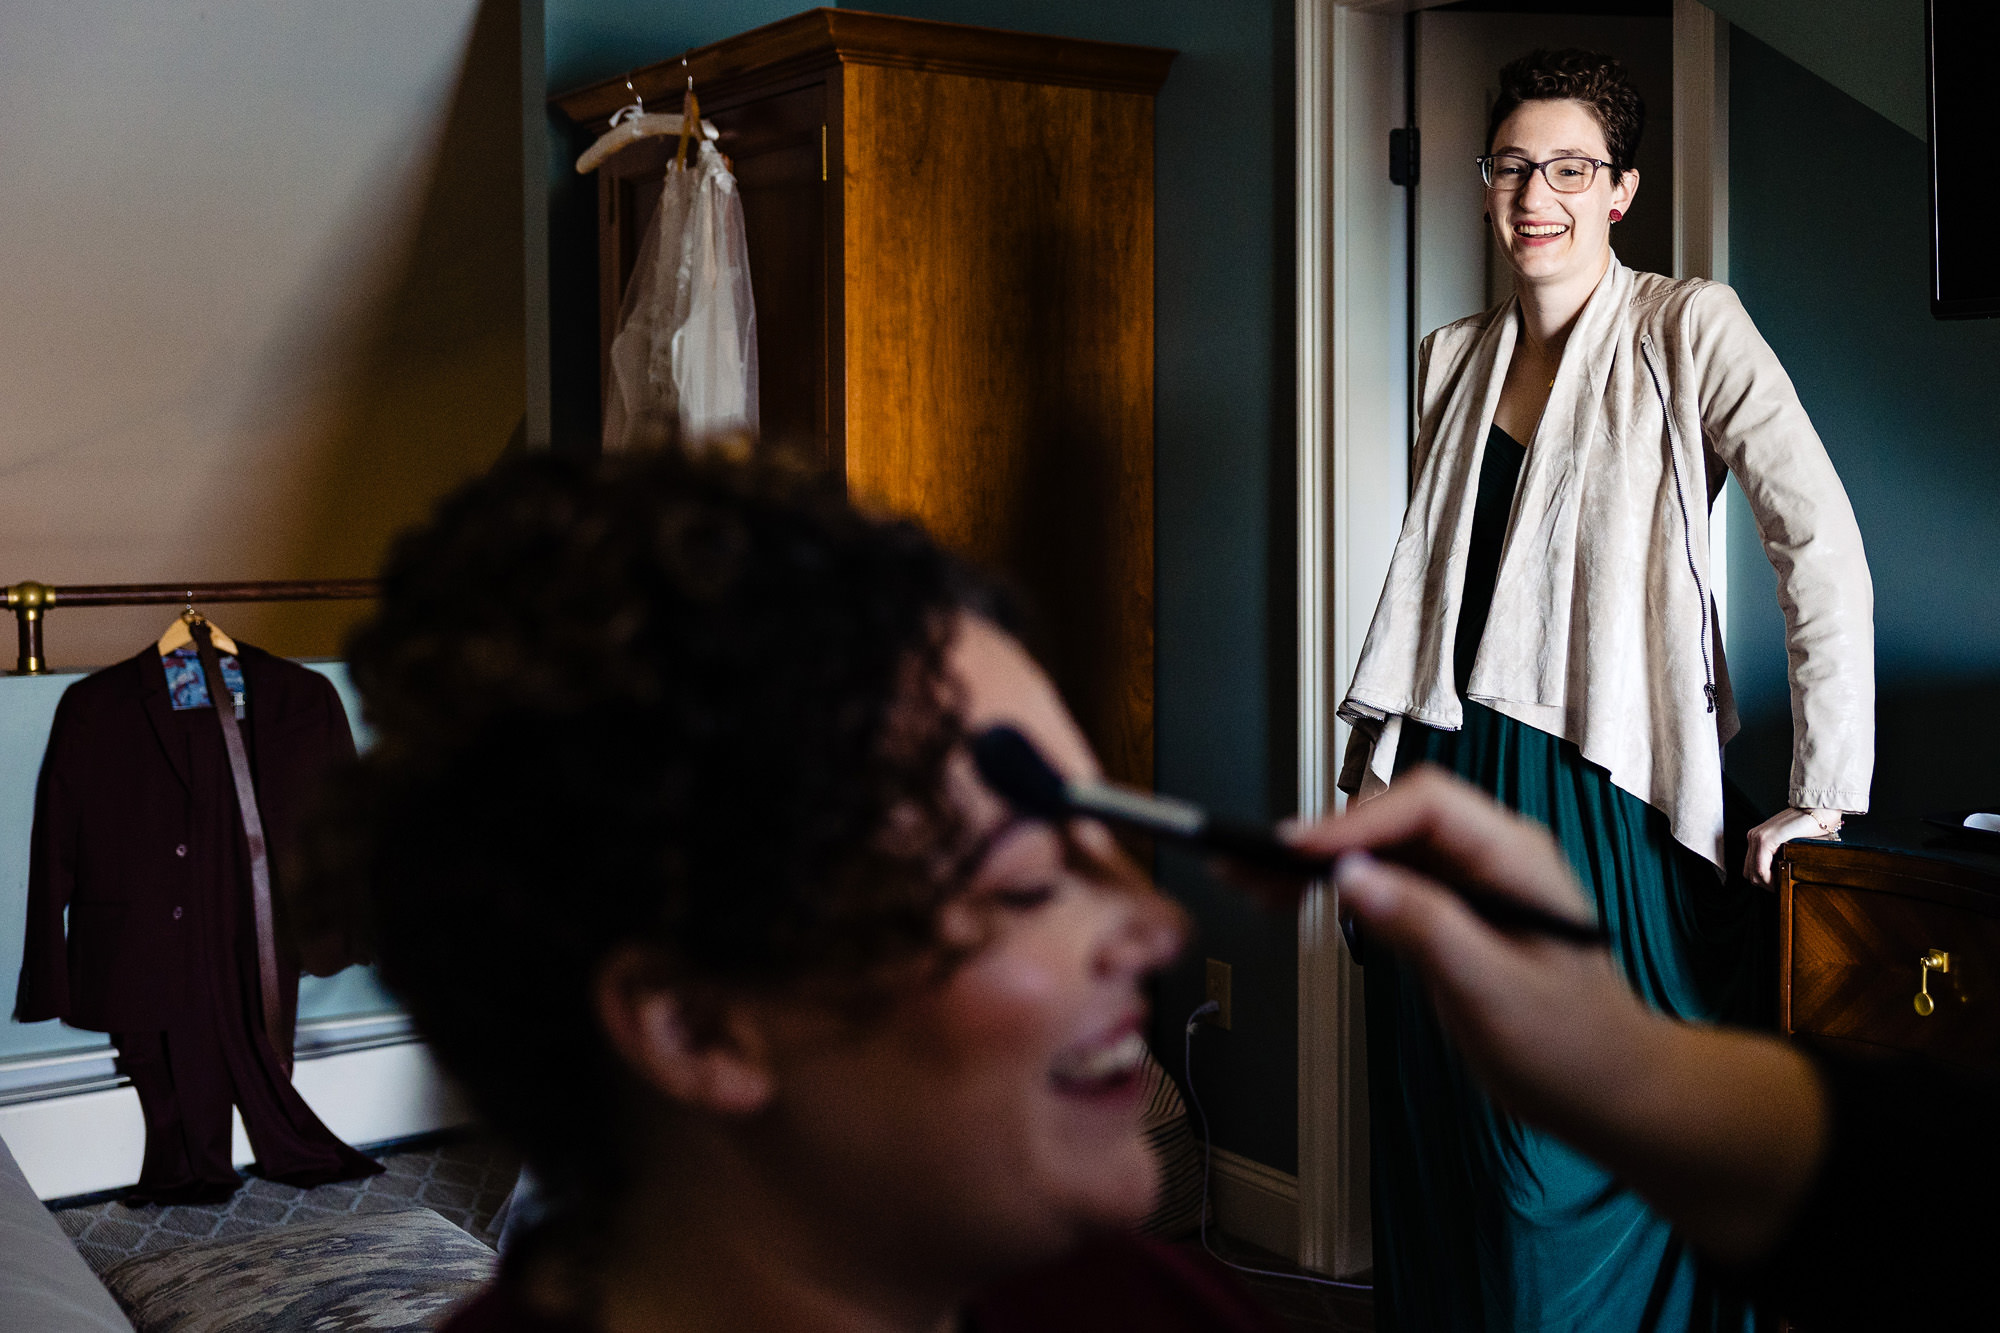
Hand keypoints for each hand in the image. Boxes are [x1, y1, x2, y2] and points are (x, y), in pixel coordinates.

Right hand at [1289, 769, 1645, 1126]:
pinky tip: (1294, 901)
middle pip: (1393, 818)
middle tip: (1255, 866)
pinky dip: (1337, 889)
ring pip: (1380, 849)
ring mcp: (1469, 884)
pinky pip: (1385, 883)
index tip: (1299, 851)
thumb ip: (1425, 927)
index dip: (1357, 821)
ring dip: (1319, 862)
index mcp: (1516, 858)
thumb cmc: (1575, 1047)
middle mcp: (1491, 857)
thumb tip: (1353, 877)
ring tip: (1254, 882)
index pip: (1427, 806)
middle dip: (1323, 839)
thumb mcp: (1495, 992)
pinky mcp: (1449, 913)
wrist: (1611, 1093)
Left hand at [1743, 808, 1839, 887]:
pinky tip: (1780, 881)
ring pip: (1753, 872)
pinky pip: (1760, 868)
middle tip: (1781, 889)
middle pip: (1749, 872)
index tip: (1778, 888)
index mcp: (1758, 837)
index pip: (1751, 867)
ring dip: (1767, 884)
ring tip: (1782, 886)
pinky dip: (1768, 879)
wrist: (1819, 809)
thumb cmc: (1811, 826)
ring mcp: (1757, 837)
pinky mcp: (1766, 839)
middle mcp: (1753, 836)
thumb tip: (1782, 875)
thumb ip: (1781, 854)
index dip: (1763, 882)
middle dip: (1764, 885)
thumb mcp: (1790, 842)